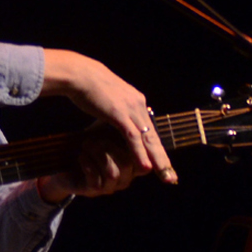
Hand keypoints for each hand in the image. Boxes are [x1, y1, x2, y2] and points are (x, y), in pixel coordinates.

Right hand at [38, 50, 176, 200]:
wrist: (80, 74)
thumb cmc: (90, 89)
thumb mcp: (109, 103)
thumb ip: (117, 114)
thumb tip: (117, 125)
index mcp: (138, 104)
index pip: (151, 131)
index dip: (157, 149)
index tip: (163, 165)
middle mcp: (139, 106)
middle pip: (154, 137)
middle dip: (163, 159)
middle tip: (171, 177)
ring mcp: (131, 110)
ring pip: (148, 139)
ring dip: (156, 159)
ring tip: (164, 175)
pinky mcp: (119, 114)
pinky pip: (132, 137)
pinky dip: (139, 153)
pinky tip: (144, 166)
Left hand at [38, 123, 163, 201]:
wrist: (65, 163)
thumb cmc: (90, 144)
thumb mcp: (108, 133)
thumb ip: (125, 128)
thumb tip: (140, 111)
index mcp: (135, 164)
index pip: (148, 159)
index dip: (142, 147)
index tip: (124, 128)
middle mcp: (126, 177)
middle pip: (134, 166)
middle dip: (114, 148)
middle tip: (101, 136)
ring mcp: (111, 186)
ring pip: (114, 173)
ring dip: (99, 156)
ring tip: (86, 144)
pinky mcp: (94, 191)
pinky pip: (96, 180)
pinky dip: (88, 165)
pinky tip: (81, 156)